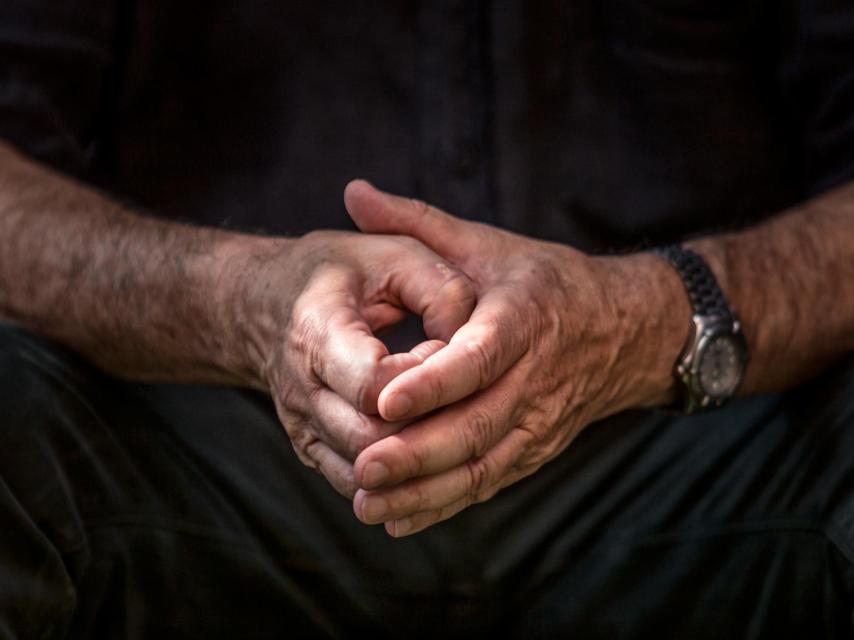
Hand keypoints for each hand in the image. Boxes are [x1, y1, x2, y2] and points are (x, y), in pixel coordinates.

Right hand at [227, 229, 476, 497]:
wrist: (266, 305)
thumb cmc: (341, 273)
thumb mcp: (396, 255)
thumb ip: (441, 292)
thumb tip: (470, 347)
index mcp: (317, 331)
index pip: (372, 384)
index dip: (421, 378)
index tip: (442, 348)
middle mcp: (300, 388)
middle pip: (371, 438)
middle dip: (427, 424)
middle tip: (453, 392)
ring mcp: (301, 425)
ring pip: (367, 472)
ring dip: (418, 456)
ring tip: (445, 416)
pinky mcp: (310, 448)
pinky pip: (356, 485)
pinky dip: (398, 479)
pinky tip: (428, 449)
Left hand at [343, 180, 687, 534]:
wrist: (624, 331)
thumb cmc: (541, 282)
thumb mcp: (487, 244)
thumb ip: (417, 222)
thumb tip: (353, 192)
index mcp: (523, 318)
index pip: (479, 356)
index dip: (435, 381)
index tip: (384, 400)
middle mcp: (535, 377)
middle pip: (477, 425)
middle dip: (418, 452)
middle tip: (363, 468)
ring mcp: (539, 422)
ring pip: (481, 465)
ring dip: (425, 490)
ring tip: (367, 504)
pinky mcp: (535, 450)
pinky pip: (488, 482)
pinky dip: (445, 503)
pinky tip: (398, 518)